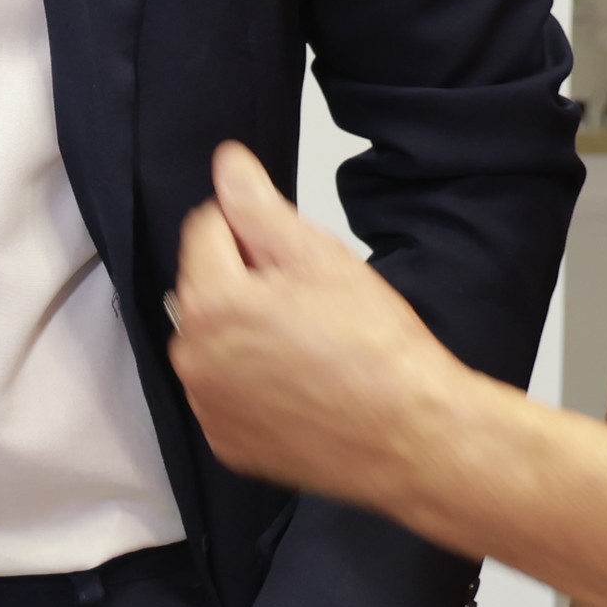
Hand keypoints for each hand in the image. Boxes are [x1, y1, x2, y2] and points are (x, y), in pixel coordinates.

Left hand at [169, 142, 465, 497]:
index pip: (206, 228)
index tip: (292, 254)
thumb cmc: (376, 351)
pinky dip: (253, 383)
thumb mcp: (320, 256)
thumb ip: (259, 204)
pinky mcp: (227, 442)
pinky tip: (301, 384)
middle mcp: (194, 358)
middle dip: (247, 282)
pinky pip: (227, 393)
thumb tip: (228, 165)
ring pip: (214, 341)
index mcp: (211, 303)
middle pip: (207, 286)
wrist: (412, 437)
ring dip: (246, 332)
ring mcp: (208, 406)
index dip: (252, 229)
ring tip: (309, 345)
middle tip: (309, 301)